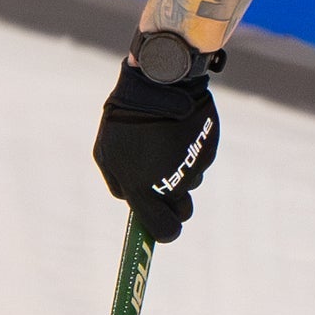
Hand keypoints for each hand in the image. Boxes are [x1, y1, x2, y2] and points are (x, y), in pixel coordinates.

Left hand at [92, 60, 218, 243]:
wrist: (158, 83)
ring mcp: (192, 166)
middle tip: (163, 181)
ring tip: (165, 142)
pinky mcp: (207, 149)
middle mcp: (170, 183)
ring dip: (180, 172)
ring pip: (191, 184)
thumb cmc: (125, 119)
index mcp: (142, 188)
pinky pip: (200, 161)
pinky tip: (178, 131)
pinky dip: (190, 152)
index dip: (165, 231)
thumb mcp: (107, 153)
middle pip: (183, 213)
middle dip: (175, 204)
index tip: (164, 225)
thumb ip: (119, 185)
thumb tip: (133, 204)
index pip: (163, 230)